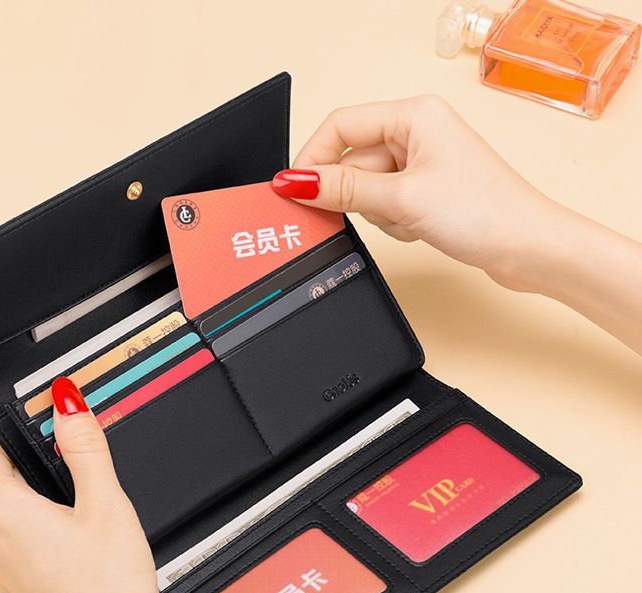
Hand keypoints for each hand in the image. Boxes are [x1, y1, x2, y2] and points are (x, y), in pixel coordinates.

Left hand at [0, 377, 164, 592]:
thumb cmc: (108, 591)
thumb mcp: (106, 504)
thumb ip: (85, 449)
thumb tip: (67, 404)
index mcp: (5, 513)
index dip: (11, 433)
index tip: (45, 427)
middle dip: (35, 461)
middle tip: (79, 460)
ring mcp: (6, 563)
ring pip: (12, 508)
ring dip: (43, 493)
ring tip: (89, 500)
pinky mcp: (23, 580)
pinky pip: (23, 535)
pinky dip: (47, 521)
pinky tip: (87, 533)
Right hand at [274, 94, 564, 292]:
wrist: (529, 248)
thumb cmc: (485, 211)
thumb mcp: (402, 199)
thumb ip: (344, 190)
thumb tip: (297, 181)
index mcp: (413, 114)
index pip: (341, 126)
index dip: (313, 158)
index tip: (294, 191)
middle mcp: (417, 132)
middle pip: (353, 160)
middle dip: (357, 195)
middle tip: (373, 214)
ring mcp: (422, 163)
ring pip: (368, 188)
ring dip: (379, 213)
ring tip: (411, 222)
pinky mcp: (427, 190)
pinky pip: (386, 204)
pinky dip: (394, 222)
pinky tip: (419, 229)